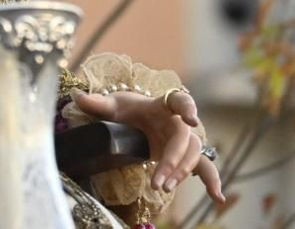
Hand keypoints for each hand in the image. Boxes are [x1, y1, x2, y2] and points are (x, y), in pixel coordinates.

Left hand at [70, 89, 225, 204]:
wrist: (132, 118)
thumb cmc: (124, 108)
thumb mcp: (111, 105)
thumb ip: (97, 103)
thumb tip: (77, 97)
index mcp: (162, 105)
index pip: (179, 100)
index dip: (187, 107)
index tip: (191, 118)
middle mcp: (177, 121)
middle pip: (184, 139)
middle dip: (173, 160)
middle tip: (158, 181)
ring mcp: (182, 140)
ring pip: (193, 155)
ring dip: (181, 173)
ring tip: (163, 188)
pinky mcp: (183, 156)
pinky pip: (202, 167)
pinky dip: (211, 181)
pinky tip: (217, 198)